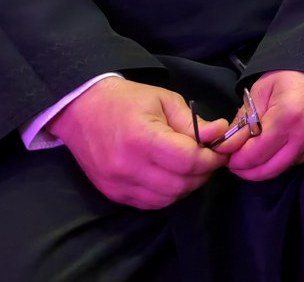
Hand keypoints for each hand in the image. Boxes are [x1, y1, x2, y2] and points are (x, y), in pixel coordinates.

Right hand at [49, 76, 228, 209]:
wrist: (82, 110)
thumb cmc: (128, 100)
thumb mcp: (165, 101)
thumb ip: (193, 122)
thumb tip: (220, 134)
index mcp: (142, 138)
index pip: (188, 161)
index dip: (212, 158)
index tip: (221, 150)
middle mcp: (128, 166)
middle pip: (180, 184)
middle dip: (203, 173)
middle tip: (209, 158)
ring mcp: (118, 184)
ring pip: (167, 199)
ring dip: (187, 186)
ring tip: (191, 167)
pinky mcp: (113, 194)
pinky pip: (150, 204)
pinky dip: (167, 194)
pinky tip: (172, 177)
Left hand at [222, 71, 303, 182]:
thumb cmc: (292, 75)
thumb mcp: (261, 90)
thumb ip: (243, 121)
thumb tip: (226, 147)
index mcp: (286, 116)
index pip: (254, 155)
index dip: (236, 160)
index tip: (227, 156)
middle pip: (268, 170)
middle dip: (247, 171)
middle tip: (236, 163)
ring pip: (283, 169)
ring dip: (265, 166)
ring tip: (254, 154)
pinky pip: (297, 162)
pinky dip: (283, 159)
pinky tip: (277, 147)